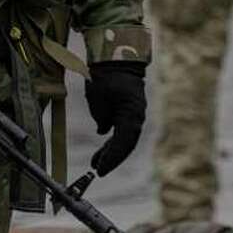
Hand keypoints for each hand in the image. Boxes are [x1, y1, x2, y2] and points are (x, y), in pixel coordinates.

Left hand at [84, 60, 147, 177]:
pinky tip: (101, 154)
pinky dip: (112, 144)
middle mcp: (136, 117)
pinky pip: (121, 133)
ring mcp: (134, 116)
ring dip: (111, 153)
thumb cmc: (106, 76)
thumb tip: (103, 131)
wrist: (116, 60)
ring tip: (96, 164)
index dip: (112, 157)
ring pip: (124, 141)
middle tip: (98, 171)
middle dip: (113, 159)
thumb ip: (101, 116)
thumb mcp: (98, 97)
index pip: (123, 141)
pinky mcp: (128, 115)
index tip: (100, 169)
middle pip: (126, 145)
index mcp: (131, 113)